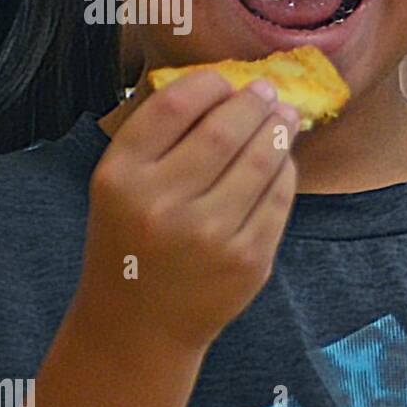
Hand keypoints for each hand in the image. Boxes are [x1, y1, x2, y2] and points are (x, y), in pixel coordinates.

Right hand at [75, 70, 299, 352]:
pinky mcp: (247, 260)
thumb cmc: (133, 242)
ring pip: (261, 162)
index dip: (208, 84)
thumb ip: (160, 141)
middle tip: (267, 92)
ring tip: (285, 117)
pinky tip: (283, 161)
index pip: (174, 108)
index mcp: (121, 178)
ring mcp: (208, 236)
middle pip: (224, 131)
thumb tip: (229, 89)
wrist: (140, 326)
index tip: (224, 80)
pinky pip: (278, 199)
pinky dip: (286, 172)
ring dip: (279, 132)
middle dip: (253, 104)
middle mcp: (161, 205)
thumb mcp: (121, 188)